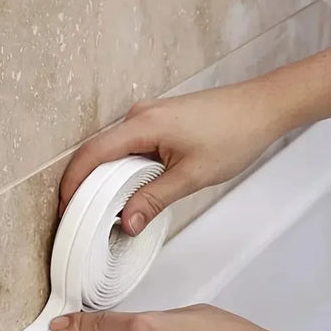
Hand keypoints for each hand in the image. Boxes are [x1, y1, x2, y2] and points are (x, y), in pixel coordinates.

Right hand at [59, 81, 284, 234]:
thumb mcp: (191, 176)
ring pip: (113, 151)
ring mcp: (149, 116)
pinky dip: (123, 169)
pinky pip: (129, 147)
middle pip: (97, 152)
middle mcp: (139, 115)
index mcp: (142, 125)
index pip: (92, 154)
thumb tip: (125, 223)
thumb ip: (153, 200)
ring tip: (104, 210)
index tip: (65, 209)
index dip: (73, 183)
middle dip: (85, 185)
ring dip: (106, 179)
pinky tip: (130, 191)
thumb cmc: (234, 134)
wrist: (264, 107)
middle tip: (82, 218)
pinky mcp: (159, 121)